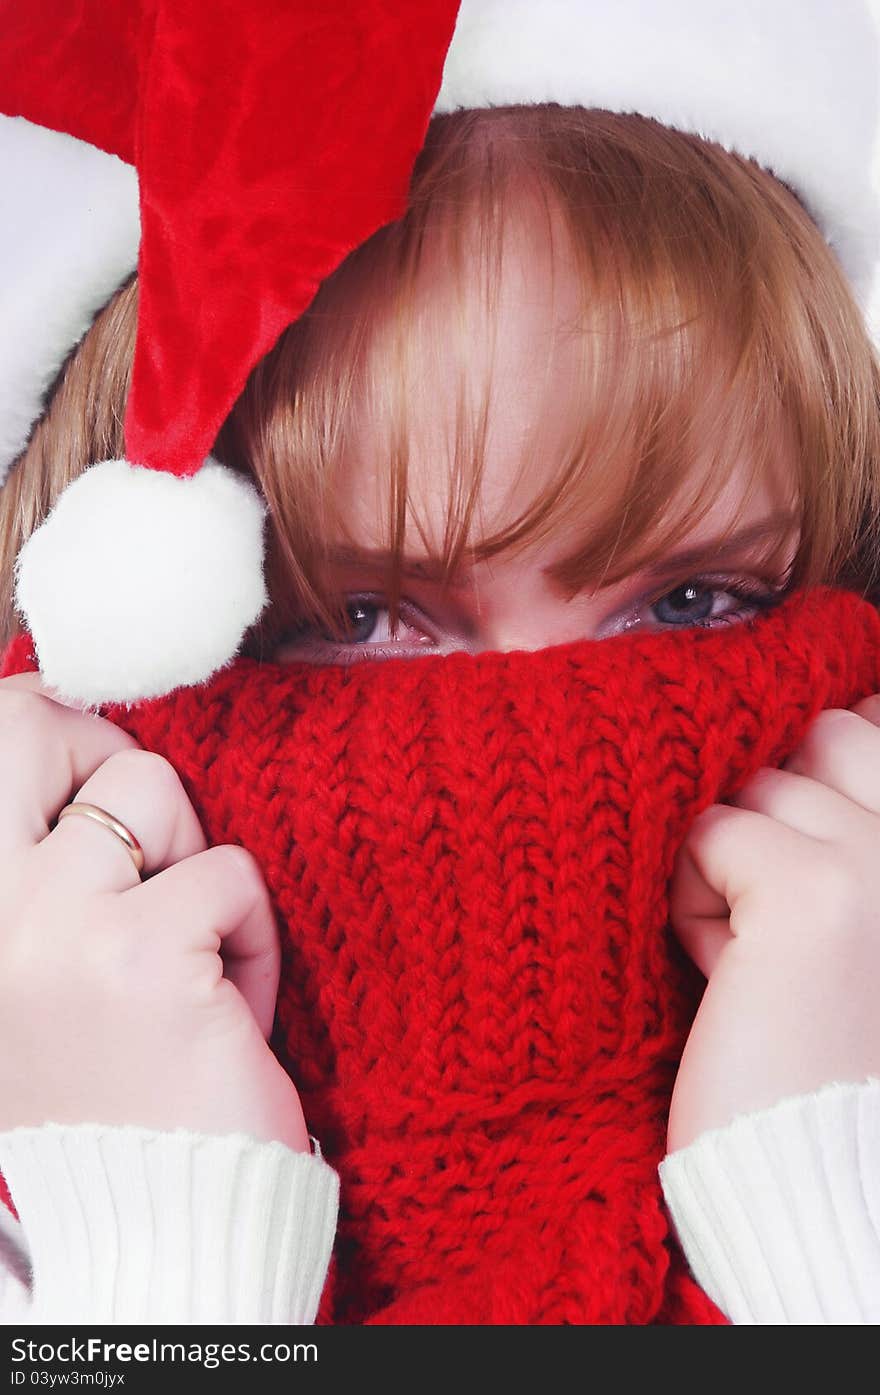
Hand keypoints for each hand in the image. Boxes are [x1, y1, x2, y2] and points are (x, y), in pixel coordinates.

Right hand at [0, 672, 307, 1150]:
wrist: (156, 1219)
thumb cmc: (110, 1089)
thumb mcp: (36, 972)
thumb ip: (42, 870)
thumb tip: (83, 739)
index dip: (57, 738)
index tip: (105, 790)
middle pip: (34, 728)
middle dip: (110, 759)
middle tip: (154, 841)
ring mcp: (51, 927)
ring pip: (153, 786)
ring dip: (195, 862)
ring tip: (194, 954)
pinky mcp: (141, 954)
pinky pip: (229, 873)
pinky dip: (250, 935)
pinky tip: (228, 1008)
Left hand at [666, 696, 879, 1152]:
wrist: (814, 1176)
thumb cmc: (818, 1048)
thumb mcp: (849, 919)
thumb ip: (843, 825)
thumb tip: (838, 712)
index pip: (865, 724)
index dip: (809, 778)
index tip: (789, 871)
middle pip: (804, 739)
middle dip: (765, 816)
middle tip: (773, 920)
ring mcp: (877, 856)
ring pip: (747, 787)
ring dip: (724, 869)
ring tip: (753, 961)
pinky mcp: (810, 890)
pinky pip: (706, 834)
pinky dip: (693, 903)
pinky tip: (727, 975)